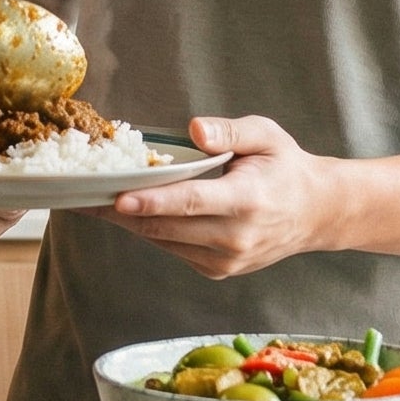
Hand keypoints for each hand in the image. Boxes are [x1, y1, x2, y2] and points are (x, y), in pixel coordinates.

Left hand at [106, 115, 345, 278]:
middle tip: (83, 195)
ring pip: (163, 241)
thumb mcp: (266, 135)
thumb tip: (194, 129)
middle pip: (167, 226)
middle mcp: (236, 237)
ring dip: (129, 223)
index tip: (118, 199)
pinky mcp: (218, 270)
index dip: (152, 202)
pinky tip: (132, 212)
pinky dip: (151, 231)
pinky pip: (173, 249)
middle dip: (121, 212)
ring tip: (95, 202)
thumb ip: (230, 131)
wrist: (316, 213)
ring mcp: (227, 260)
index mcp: (248, 200)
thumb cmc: (286, 167)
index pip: (191, 202)